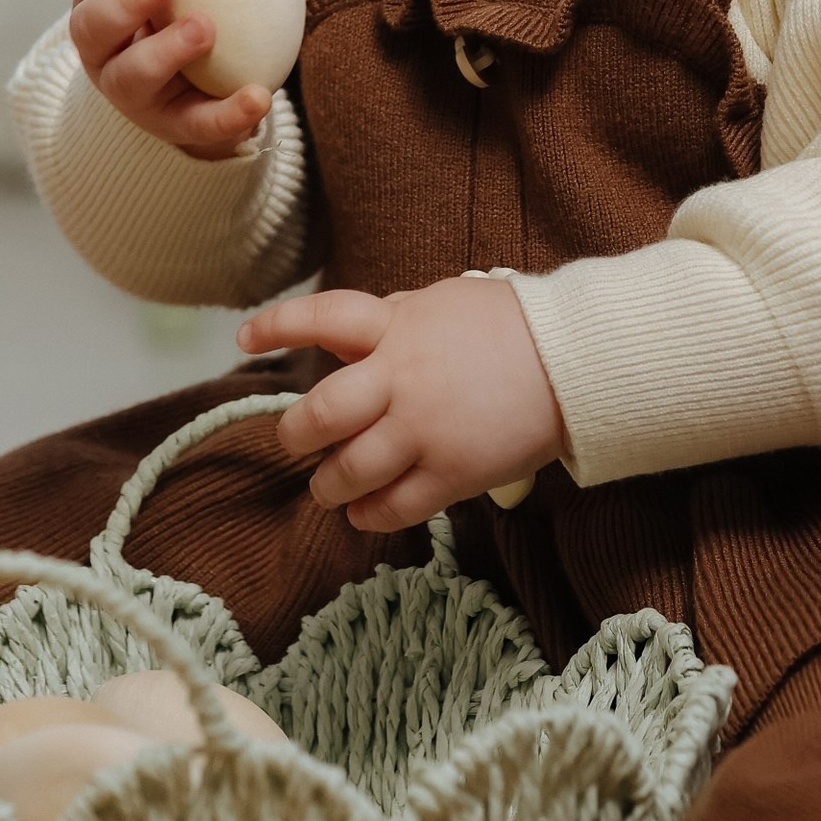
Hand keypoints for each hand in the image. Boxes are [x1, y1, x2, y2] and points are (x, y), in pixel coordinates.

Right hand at [68, 0, 271, 160]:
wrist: (191, 83)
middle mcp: (101, 41)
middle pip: (94, 20)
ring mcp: (127, 89)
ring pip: (130, 75)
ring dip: (164, 51)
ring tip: (205, 28)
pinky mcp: (167, 127)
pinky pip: (194, 124)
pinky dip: (226, 114)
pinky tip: (260, 96)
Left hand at [239, 278, 567, 530]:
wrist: (575, 361)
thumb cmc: (509, 327)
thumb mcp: (442, 304)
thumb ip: (393, 322)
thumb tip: (348, 337)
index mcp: (398, 327)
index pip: (326, 317)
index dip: (280, 326)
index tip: (245, 338)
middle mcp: (402, 378)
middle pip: (322, 412)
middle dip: (297, 433)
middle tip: (296, 441)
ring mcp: (426, 429)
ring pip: (349, 470)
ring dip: (329, 485)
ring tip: (329, 487)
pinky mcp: (453, 473)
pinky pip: (393, 507)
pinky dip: (368, 515)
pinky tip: (364, 514)